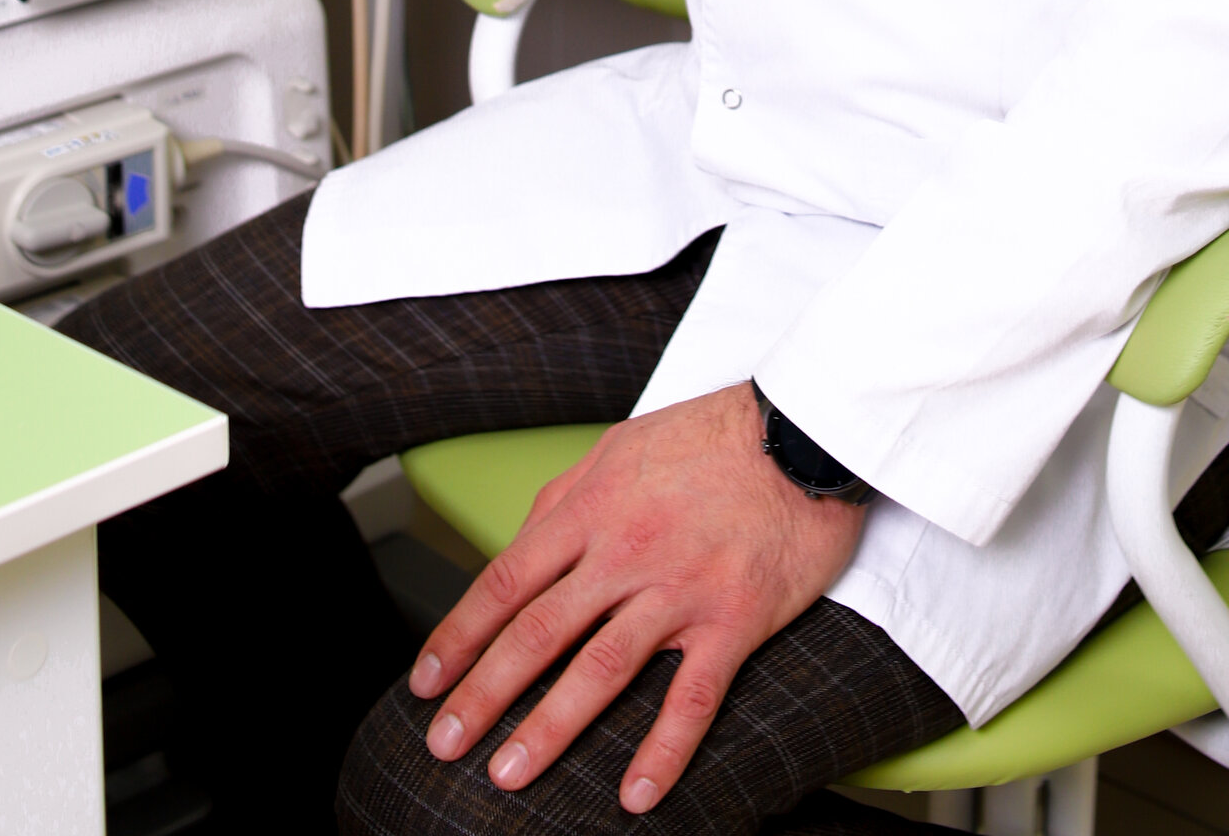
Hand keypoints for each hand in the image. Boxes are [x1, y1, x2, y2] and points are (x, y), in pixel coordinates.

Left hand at [408, 384, 866, 811]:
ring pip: (600, 671)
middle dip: (482, 695)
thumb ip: (568, 497)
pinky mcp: (734, 619)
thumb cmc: (709, 436)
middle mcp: (625, 552)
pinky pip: (692, 698)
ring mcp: (679, 590)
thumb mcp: (620, 447)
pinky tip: (634, 796)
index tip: (426, 682)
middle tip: (444, 744)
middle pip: (537, 633)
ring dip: (548, 729)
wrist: (801, 431)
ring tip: (508, 774)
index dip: (460, 636)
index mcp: (592, 508)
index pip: (507, 582)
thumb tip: (523, 541)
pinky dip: (663, 752)